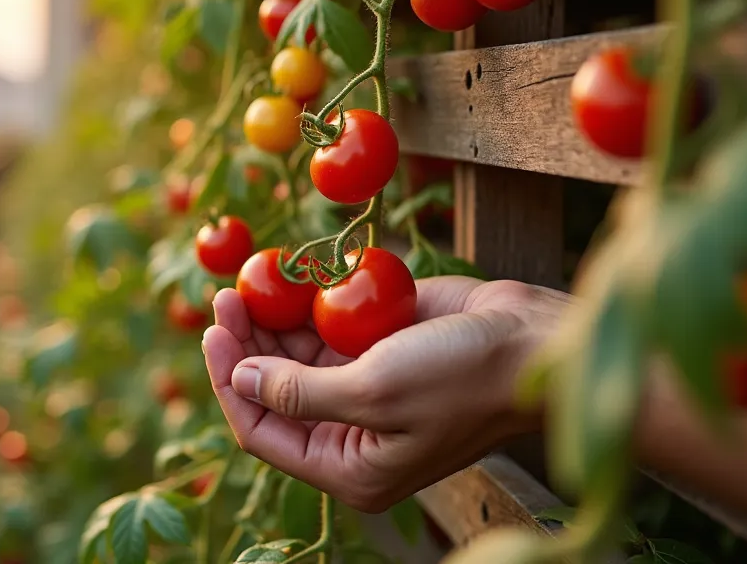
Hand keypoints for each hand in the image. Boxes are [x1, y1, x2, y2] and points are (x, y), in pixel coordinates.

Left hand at [202, 276, 569, 511]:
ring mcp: (363, 389)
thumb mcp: (374, 391)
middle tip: (226, 295)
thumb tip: (237, 381)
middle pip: (271, 392)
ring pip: (292, 359)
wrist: (534, 340)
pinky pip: (324, 331)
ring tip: (252, 281)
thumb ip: (299, 391)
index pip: (263, 433)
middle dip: (244, 346)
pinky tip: (288, 279)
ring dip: (269, 322)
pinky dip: (305, 307)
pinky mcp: (377, 349)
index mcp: (350, 468)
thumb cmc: (462, 378)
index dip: (228, 383)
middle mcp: (350, 434)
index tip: (211, 330)